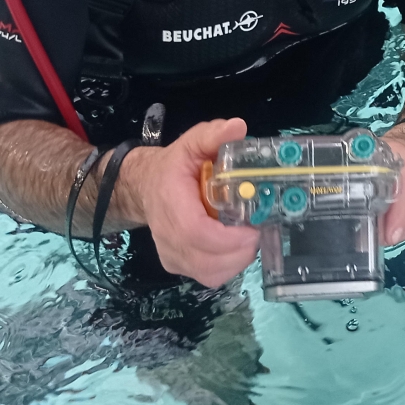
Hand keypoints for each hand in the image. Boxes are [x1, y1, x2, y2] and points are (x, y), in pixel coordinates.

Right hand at [122, 117, 260, 288]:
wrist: (145, 187)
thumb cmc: (173, 167)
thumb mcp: (191, 144)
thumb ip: (212, 135)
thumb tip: (237, 127)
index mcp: (170, 203)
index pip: (195, 232)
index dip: (228, 238)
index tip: (253, 229)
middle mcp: (167, 235)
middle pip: (206, 262)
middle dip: (240, 252)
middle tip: (259, 232)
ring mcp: (171, 255)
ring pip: (209, 274)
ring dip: (237, 260)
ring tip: (248, 237)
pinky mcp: (177, 265)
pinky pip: (208, 276)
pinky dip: (228, 266)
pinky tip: (235, 246)